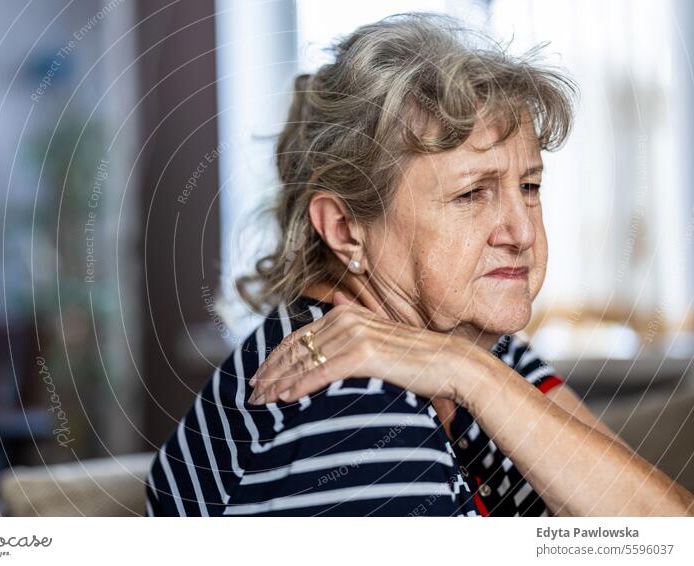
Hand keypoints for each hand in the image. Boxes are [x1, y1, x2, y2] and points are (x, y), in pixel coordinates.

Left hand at [248, 291, 485, 404]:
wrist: (450, 364)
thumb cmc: (417, 357)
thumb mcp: (380, 335)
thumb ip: (355, 322)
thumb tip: (337, 302)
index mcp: (346, 315)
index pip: (299, 338)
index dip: (275, 358)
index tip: (259, 377)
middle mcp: (346, 319)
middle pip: (296, 349)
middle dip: (270, 372)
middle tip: (251, 392)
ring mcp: (354, 335)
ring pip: (304, 362)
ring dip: (279, 383)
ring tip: (260, 400)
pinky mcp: (363, 354)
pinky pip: (322, 372)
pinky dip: (300, 385)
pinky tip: (284, 398)